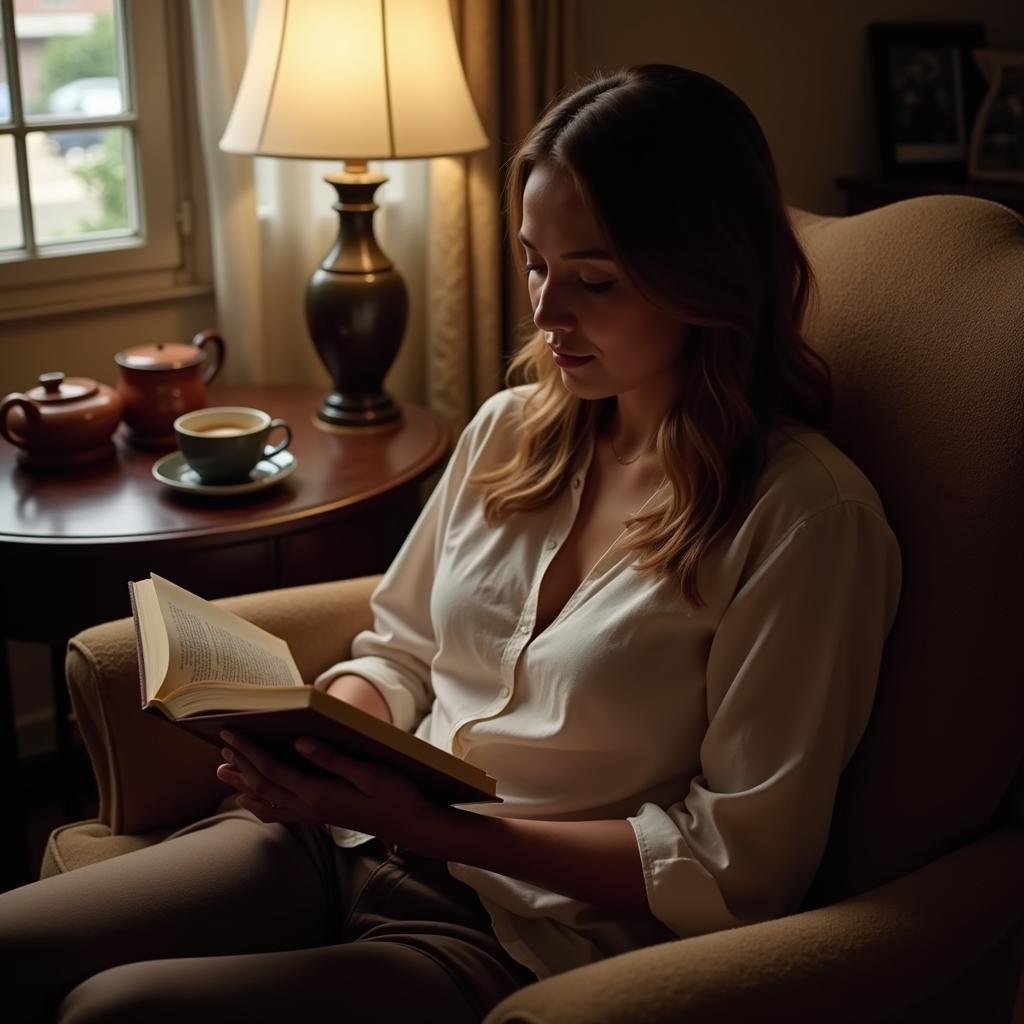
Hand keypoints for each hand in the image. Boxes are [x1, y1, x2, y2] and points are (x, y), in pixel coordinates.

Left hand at [216, 730, 448, 850]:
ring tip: (224, 771)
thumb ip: (333, 758)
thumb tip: (300, 741)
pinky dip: (262, 804)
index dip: (250, 751)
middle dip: (242, 762)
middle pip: (266, 783)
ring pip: (270, 799)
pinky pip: (283, 812)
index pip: (273, 770)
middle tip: (222, 744)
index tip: (231, 733)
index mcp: (319, 794)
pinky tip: (253, 800)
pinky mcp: (322, 815)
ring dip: (246, 783)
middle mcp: (311, 807)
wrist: (413, 824)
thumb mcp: (369, 772)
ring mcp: (315, 814)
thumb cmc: (396, 794)